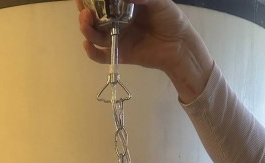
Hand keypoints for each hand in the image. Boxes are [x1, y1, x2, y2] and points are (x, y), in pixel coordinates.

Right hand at [77, 0, 213, 102]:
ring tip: (86, 21)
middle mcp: (117, 21)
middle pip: (93, 17)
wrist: (179, 46)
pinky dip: (91, 52)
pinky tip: (88, 45)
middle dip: (84, 12)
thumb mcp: (159, 2)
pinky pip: (101, 56)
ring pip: (94, 35)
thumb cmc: (170, 19)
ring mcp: (117, 38)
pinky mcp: (120, 54)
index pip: (102, 2)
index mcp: (124, 5)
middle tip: (85, 9)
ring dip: (86, 29)